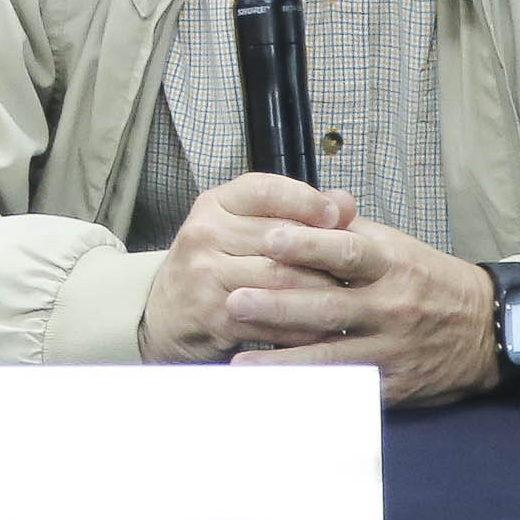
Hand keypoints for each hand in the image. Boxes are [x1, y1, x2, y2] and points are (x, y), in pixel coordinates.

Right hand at [139, 174, 360, 363]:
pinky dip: (303, 328)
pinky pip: (273, 320)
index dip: (306, 200)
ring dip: (321, 294)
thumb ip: (293, 214)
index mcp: (215, 205)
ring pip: (281, 281)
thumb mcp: (243, 230)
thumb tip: (346, 201)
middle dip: (324, 256)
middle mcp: (205, 233)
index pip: (266, 189)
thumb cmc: (213, 268)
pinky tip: (324, 330)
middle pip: (282, 239)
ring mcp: (205, 274)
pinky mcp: (213, 315)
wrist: (163, 316)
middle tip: (356, 270)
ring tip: (348, 300)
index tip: (336, 215)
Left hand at [221, 205, 501, 408]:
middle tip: (235, 301)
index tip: (269, 239)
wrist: (487, 329)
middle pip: (330, 307)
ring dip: (284, 359)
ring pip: (332, 355)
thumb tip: (307, 205)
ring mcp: (392, 349)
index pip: (347, 251)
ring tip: (241, 359)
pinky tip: (280, 391)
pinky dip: (313, 390)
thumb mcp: (398, 246)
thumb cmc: (429, 280)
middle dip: (279, 306)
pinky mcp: (393, 384)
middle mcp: (391, 306)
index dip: (308, 245)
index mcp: (392, 264)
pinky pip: (348, 388)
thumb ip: (351, 230)